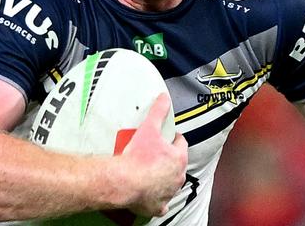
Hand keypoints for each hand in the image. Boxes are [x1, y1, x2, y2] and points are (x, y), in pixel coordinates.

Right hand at [119, 93, 187, 216]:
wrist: (124, 181)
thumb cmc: (137, 157)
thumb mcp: (149, 128)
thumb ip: (158, 111)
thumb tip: (164, 99)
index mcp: (178, 158)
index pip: (181, 143)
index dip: (173, 138)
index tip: (166, 137)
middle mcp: (177, 176)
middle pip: (177, 163)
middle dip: (168, 158)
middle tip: (153, 152)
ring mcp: (169, 192)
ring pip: (170, 183)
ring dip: (163, 177)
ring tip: (148, 169)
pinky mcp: (158, 206)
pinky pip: (161, 203)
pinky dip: (156, 198)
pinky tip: (148, 192)